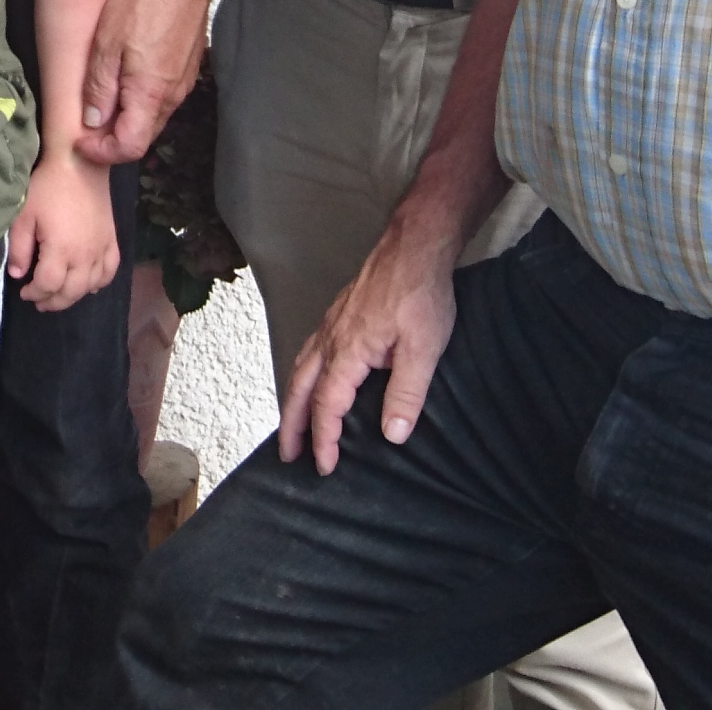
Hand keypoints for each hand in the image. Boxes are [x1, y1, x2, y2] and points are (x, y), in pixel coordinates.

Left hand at [5, 153, 119, 310]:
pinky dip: (99, 282)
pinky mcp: (111, 240)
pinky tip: (89, 284)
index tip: (23, 291)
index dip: (34, 293)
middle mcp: (85, 256)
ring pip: (91, 286)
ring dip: (73, 296)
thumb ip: (19, 248)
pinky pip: (109, 271)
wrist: (79, 164)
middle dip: (52, 301)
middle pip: (71, 292)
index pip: (48, 286)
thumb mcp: (23, 216)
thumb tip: (17, 274)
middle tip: (38, 300)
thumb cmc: (47, 187)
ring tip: (58, 294)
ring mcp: (101, 249)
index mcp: (61, 251)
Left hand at [77, 0, 207, 164]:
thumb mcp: (106, 46)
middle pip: (142, 135)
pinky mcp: (188, 67)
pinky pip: (163, 96)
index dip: (102, 152)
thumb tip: (92, 122)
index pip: (129, 148)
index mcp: (150, 95)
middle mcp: (173, 96)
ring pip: (153, 116)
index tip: (81, 141)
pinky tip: (125, 77)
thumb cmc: (144, 2)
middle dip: (112, 138)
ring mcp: (184, 82)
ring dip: (127, 117)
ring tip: (102, 97)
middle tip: (85, 123)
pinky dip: (141, 99)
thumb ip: (99, 89)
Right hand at [278, 218, 460, 472]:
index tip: (325, 466)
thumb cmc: (420, 293)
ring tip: (292, 423)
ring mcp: (332, 324)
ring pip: (301, 368)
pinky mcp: (340, 314)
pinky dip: (303, 374)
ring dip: (293, 400)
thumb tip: (393, 434)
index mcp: (349, 351)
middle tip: (287, 454)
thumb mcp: (424, 349)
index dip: (324, 439)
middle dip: (292, 425)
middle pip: (300, 389)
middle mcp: (332, 338)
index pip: (327, 405)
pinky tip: (313, 377)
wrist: (416, 246)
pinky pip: (310, 350)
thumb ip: (407, 393)